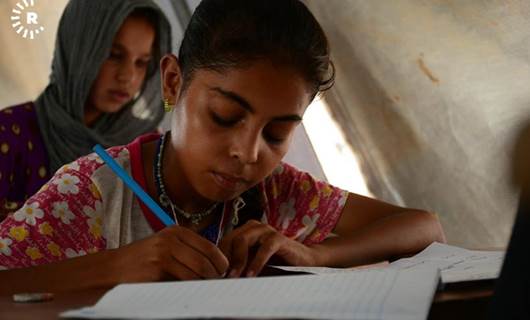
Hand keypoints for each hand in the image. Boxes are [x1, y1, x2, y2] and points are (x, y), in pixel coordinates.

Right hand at [108, 226, 228, 281]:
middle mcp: (172, 239)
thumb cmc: (139, 262)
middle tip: (215, 286)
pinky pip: (183, 283)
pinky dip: (190, 290)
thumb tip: (215, 267)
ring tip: (202, 290)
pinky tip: (188, 293)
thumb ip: (186, 252)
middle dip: (214, 277)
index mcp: (176, 232)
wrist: (110, 270)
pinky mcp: (158, 269)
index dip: (221, 262)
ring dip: (203, 285)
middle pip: (206, 262)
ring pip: (197, 273)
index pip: (210, 247)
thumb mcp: (164, 248)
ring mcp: (165, 253)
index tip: (224, 273)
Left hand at [219, 220, 318, 277]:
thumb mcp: (252, 265)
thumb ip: (238, 267)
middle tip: (222, 279)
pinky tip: (251, 275)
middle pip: (230, 239)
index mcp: (244, 231)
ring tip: (234, 278)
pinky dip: (256, 263)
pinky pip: (264, 248)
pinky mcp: (279, 238)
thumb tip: (218, 279)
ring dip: (237, 261)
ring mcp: (266, 230)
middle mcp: (253, 227)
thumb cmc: (276, 265)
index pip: (223, 242)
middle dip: (225, 260)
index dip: (218, 259)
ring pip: (242, 240)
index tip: (215, 277)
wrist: (304, 262)